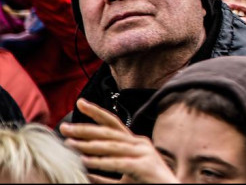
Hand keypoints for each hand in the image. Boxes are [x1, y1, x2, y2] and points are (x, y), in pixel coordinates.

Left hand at [61, 99, 178, 183]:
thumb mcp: (123, 177)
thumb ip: (105, 174)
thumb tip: (83, 169)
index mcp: (135, 144)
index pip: (113, 123)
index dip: (97, 112)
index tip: (80, 103)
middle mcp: (140, 144)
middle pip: (109, 131)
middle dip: (85, 128)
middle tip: (65, 127)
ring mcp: (143, 153)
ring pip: (111, 146)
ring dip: (88, 145)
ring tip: (70, 144)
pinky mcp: (144, 166)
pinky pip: (118, 163)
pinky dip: (101, 162)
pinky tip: (86, 161)